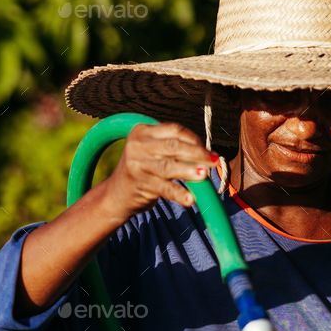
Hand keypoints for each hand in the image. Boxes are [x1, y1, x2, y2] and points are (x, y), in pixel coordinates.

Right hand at [100, 121, 218, 224]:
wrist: (117, 194)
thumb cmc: (144, 169)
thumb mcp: (153, 151)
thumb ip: (175, 148)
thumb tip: (208, 155)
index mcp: (143, 131)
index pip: (174, 130)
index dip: (194, 139)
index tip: (208, 150)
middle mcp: (138, 145)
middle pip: (174, 146)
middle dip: (197, 153)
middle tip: (214, 161)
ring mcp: (138, 165)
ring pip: (169, 166)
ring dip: (189, 171)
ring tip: (204, 176)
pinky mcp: (141, 184)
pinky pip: (165, 189)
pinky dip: (179, 194)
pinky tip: (190, 200)